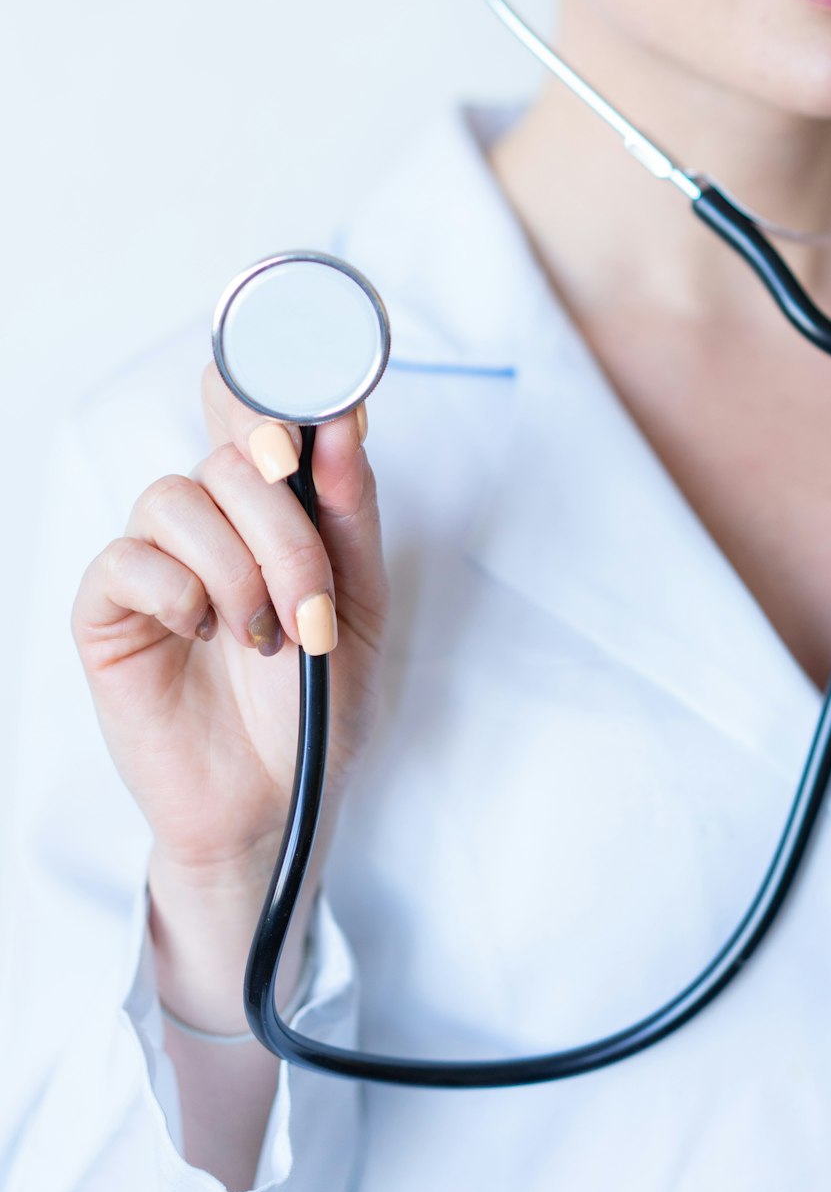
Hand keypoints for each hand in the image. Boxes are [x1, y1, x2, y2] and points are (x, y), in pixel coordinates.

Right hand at [73, 363, 388, 893]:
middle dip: (284, 532)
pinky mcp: (108, 612)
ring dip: (236, 570)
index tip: (304, 424)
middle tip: (310, 609)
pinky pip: (126, 559)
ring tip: (263, 640)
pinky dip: (177, 592)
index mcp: (270, 509)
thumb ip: (349, 512)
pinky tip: (203, 635)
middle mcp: (210, 521)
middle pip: (229, 456)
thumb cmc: (318, 703)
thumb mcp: (360, 603)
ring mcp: (155, 561)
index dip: (269, 391)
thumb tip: (342, 418)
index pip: (251, 410)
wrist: (281, 801)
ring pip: (175, 497)